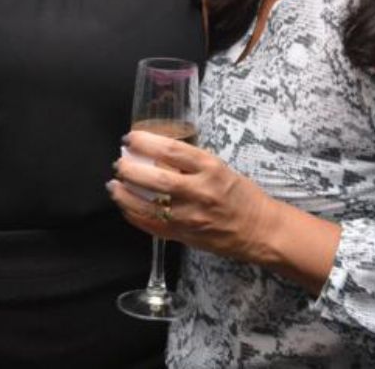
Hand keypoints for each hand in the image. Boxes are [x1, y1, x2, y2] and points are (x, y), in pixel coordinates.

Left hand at [108, 130, 280, 264]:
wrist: (260, 230)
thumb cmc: (240, 195)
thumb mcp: (219, 168)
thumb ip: (188, 163)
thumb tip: (153, 154)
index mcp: (210, 168)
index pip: (171, 150)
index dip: (145, 142)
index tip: (130, 139)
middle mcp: (200, 192)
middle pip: (156, 179)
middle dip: (130, 169)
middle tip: (119, 164)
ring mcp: (191, 217)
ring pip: (148, 206)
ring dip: (125, 195)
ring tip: (113, 186)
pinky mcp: (185, 236)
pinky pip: (152, 226)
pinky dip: (134, 215)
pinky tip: (125, 206)